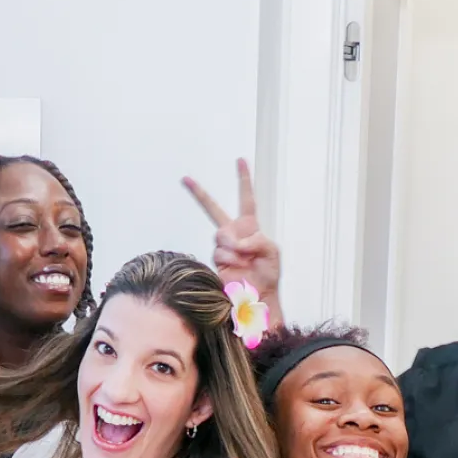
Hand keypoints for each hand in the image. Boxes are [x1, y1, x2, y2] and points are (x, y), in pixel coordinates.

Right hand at [183, 160, 282, 324]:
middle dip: (199, 193)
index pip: (246, 199)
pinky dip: (232, 258)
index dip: (243, 180)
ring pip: (221, 235)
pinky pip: (221, 252)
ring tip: (245, 260)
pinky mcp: (216, 261)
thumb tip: (238, 242)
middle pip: (213, 209)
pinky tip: (239, 267)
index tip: (240, 161)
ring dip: (234, 246)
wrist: (258, 296)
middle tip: (185, 179)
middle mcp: (233, 234)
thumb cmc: (268, 274)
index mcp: (249, 227)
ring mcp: (223, 247)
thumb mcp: (272, 251)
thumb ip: (257, 239)